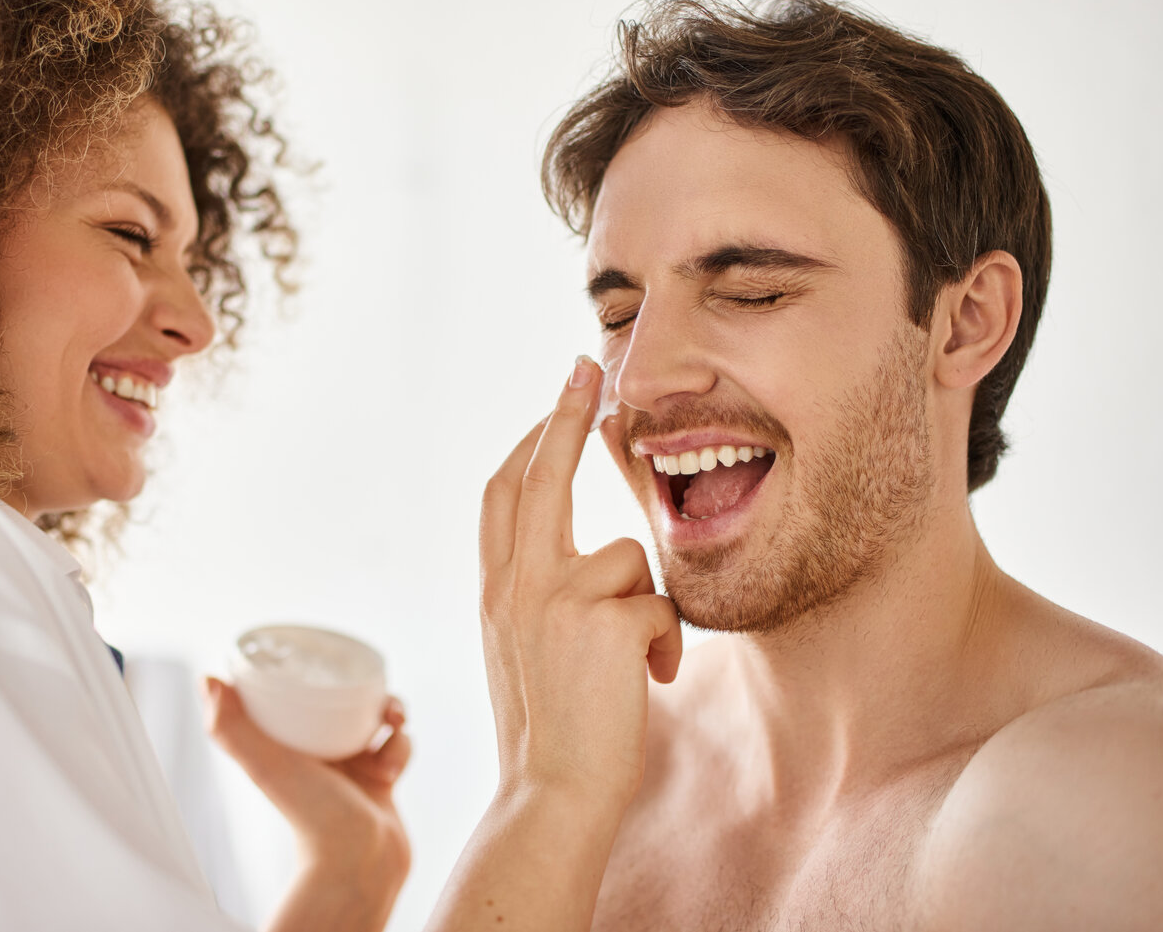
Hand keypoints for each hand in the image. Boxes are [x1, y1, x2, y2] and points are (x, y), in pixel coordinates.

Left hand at [202, 677, 409, 918]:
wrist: (359, 866)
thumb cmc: (311, 819)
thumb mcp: (266, 764)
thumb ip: (230, 727)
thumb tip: (208, 678)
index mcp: (287, 748)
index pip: (298, 697)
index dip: (315, 676)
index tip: (329, 663)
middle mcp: (316, 757)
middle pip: (341, 705)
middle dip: (365, 692)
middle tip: (378, 695)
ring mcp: (349, 769)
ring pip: (375, 721)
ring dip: (391, 714)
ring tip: (393, 724)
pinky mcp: (378, 782)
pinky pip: (396, 748)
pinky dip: (401, 750)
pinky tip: (392, 767)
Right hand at [480, 355, 681, 810]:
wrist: (552, 793)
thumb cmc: (551, 729)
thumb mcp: (520, 651)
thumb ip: (537, 598)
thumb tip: (589, 559)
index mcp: (494, 591)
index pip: (503, 495)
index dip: (526, 445)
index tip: (551, 408)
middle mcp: (514, 584)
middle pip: (539, 475)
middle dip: (564, 416)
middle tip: (585, 369)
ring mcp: (553, 599)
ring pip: (629, 557)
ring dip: (648, 605)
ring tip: (642, 663)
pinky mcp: (602, 621)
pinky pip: (661, 605)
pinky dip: (668, 644)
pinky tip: (654, 682)